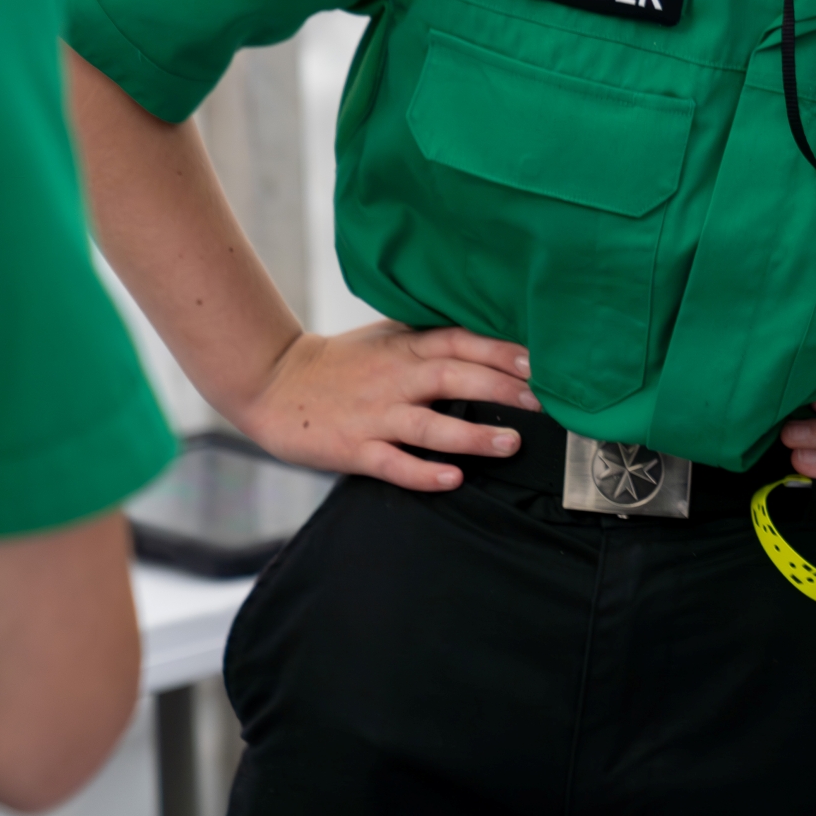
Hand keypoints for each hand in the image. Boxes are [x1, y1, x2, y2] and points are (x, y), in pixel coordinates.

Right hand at [229, 319, 536, 491]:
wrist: (273, 382)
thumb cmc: (342, 362)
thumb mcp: (387, 337)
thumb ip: (431, 338)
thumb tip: (491, 338)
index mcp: (407, 348)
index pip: (461, 342)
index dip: (500, 351)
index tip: (538, 362)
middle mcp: (396, 378)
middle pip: (456, 377)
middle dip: (501, 389)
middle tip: (542, 403)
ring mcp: (375, 414)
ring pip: (430, 424)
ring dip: (472, 435)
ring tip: (511, 444)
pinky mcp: (354, 448)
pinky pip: (393, 462)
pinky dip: (423, 472)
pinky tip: (452, 478)